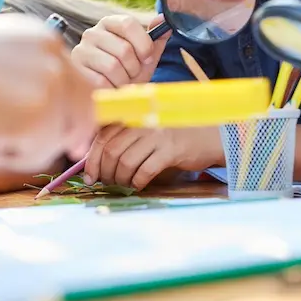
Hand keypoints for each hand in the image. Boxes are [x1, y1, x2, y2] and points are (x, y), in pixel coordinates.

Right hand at [0, 14, 95, 167]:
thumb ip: (16, 79)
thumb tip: (43, 114)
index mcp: (36, 35)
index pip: (74, 77)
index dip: (74, 110)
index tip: (73, 135)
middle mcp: (53, 53)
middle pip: (86, 105)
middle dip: (70, 133)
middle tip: (52, 150)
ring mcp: (52, 82)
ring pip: (64, 133)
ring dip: (30, 147)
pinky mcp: (43, 114)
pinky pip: (42, 153)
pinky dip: (15, 158)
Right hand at [71, 14, 171, 87]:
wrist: (110, 93)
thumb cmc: (129, 71)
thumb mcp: (145, 55)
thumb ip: (156, 38)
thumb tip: (163, 19)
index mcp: (110, 23)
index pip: (128, 23)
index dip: (143, 43)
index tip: (148, 57)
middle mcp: (92, 33)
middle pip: (124, 48)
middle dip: (134, 68)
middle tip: (132, 74)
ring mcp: (81, 50)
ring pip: (112, 66)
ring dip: (124, 80)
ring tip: (122, 82)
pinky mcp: (75, 70)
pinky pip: (101, 81)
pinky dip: (112, 89)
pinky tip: (111, 88)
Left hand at [83, 125, 221, 189]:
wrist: (210, 134)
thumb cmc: (175, 133)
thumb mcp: (147, 128)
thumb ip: (125, 136)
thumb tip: (97, 161)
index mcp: (133, 115)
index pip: (102, 137)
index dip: (92, 159)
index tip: (90, 176)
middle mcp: (142, 122)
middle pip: (111, 151)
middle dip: (105, 172)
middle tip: (108, 183)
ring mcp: (156, 135)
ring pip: (125, 162)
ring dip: (121, 179)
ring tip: (124, 184)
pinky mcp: (170, 150)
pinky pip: (145, 170)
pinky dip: (138, 181)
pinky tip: (139, 184)